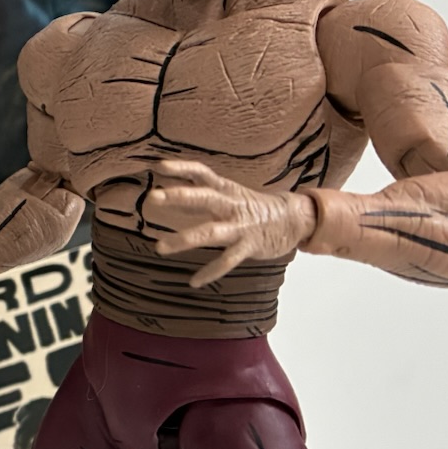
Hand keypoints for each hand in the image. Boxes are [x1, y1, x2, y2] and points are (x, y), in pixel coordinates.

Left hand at [145, 160, 315, 286]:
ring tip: (159, 248)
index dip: (181, 168)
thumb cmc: (252, 207)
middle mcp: (231, 205)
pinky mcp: (249, 245)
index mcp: (225, 189)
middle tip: (153, 197)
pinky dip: (211, 271)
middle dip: (179, 196)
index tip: (157, 166)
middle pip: (204, 197)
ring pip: (210, 232)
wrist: (294, 219)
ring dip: (184, 239)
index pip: (201, 173)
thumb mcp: (226, 196)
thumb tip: (164, 190)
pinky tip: (194, 282)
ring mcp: (240, 226)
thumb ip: (196, 196)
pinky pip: (228, 260)